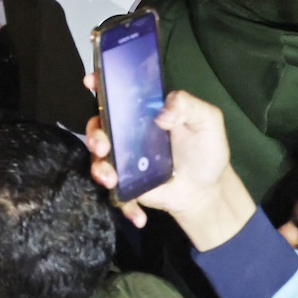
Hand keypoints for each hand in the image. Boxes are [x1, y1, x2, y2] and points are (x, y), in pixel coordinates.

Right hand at [83, 88, 254, 250]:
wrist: (207, 191)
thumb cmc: (206, 151)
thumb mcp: (207, 121)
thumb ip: (188, 106)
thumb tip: (163, 113)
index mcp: (144, 112)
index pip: (118, 94)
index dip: (101, 85)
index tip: (90, 81)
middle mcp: (128, 133)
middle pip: (99, 126)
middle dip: (94, 135)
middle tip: (102, 146)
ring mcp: (125, 160)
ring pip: (100, 160)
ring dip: (100, 168)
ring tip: (110, 179)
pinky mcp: (128, 185)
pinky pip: (117, 194)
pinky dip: (125, 205)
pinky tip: (139, 216)